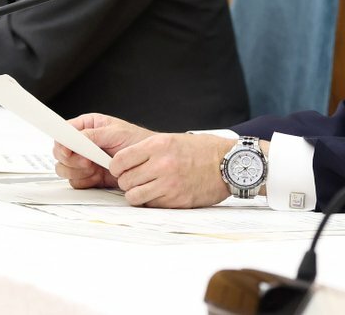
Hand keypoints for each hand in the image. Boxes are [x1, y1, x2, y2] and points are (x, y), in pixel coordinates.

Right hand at [54, 113, 152, 190]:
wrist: (147, 161)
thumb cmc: (136, 141)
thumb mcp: (116, 132)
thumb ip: (93, 134)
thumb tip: (76, 137)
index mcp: (87, 125)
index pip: (64, 132)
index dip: (62, 141)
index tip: (68, 151)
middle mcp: (82, 143)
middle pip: (59, 153)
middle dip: (71, 160)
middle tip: (87, 162)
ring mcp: (83, 160)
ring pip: (64, 169)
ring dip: (77, 171)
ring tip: (94, 168)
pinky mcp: (87, 176)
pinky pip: (75, 182)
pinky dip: (84, 181)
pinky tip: (97, 177)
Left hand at [110, 132, 234, 208]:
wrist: (228, 164)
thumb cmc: (202, 151)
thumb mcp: (172, 140)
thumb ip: (147, 150)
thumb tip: (122, 162)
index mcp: (159, 145)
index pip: (120, 160)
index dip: (116, 166)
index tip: (119, 168)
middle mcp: (162, 164)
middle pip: (125, 179)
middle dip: (127, 181)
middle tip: (136, 178)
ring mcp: (169, 184)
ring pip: (134, 195)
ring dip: (137, 193)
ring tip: (146, 188)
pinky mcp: (176, 200)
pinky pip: (150, 205)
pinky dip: (151, 201)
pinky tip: (160, 193)